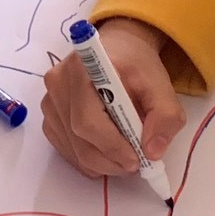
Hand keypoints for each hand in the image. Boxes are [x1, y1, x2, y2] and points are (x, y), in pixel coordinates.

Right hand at [41, 18, 184, 177]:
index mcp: (81, 68)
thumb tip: (153, 152)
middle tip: (135, 165)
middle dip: (110, 160)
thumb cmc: (136, 66)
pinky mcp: (49, 116)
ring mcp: (49, 101)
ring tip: (125, 156)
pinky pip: (66, 149)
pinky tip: (107, 151)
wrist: (117, 50)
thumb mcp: (161, 85)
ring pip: (72, 149)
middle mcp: (57, 84)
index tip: (137, 160)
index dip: (111, 146)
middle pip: (78, 138)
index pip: (88, 120)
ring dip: (102, 163)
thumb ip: (165, 116)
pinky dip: (89, 159)